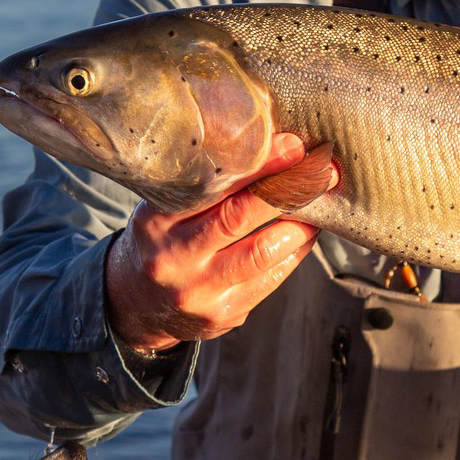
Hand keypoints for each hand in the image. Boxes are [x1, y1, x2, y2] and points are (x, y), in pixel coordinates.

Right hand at [105, 132, 325, 352]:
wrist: (138, 303)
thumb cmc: (165, 238)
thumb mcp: (167, 207)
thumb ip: (206, 185)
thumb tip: (271, 148)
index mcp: (157, 220)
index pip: (212, 187)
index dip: (258, 165)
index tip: (293, 145)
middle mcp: (174, 258)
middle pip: (240, 218)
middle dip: (287, 190)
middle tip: (321, 171)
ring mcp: (198, 292)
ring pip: (264, 253)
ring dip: (299, 224)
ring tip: (317, 202)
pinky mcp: (222, 314)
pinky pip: (271, 278)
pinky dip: (295, 251)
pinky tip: (304, 232)